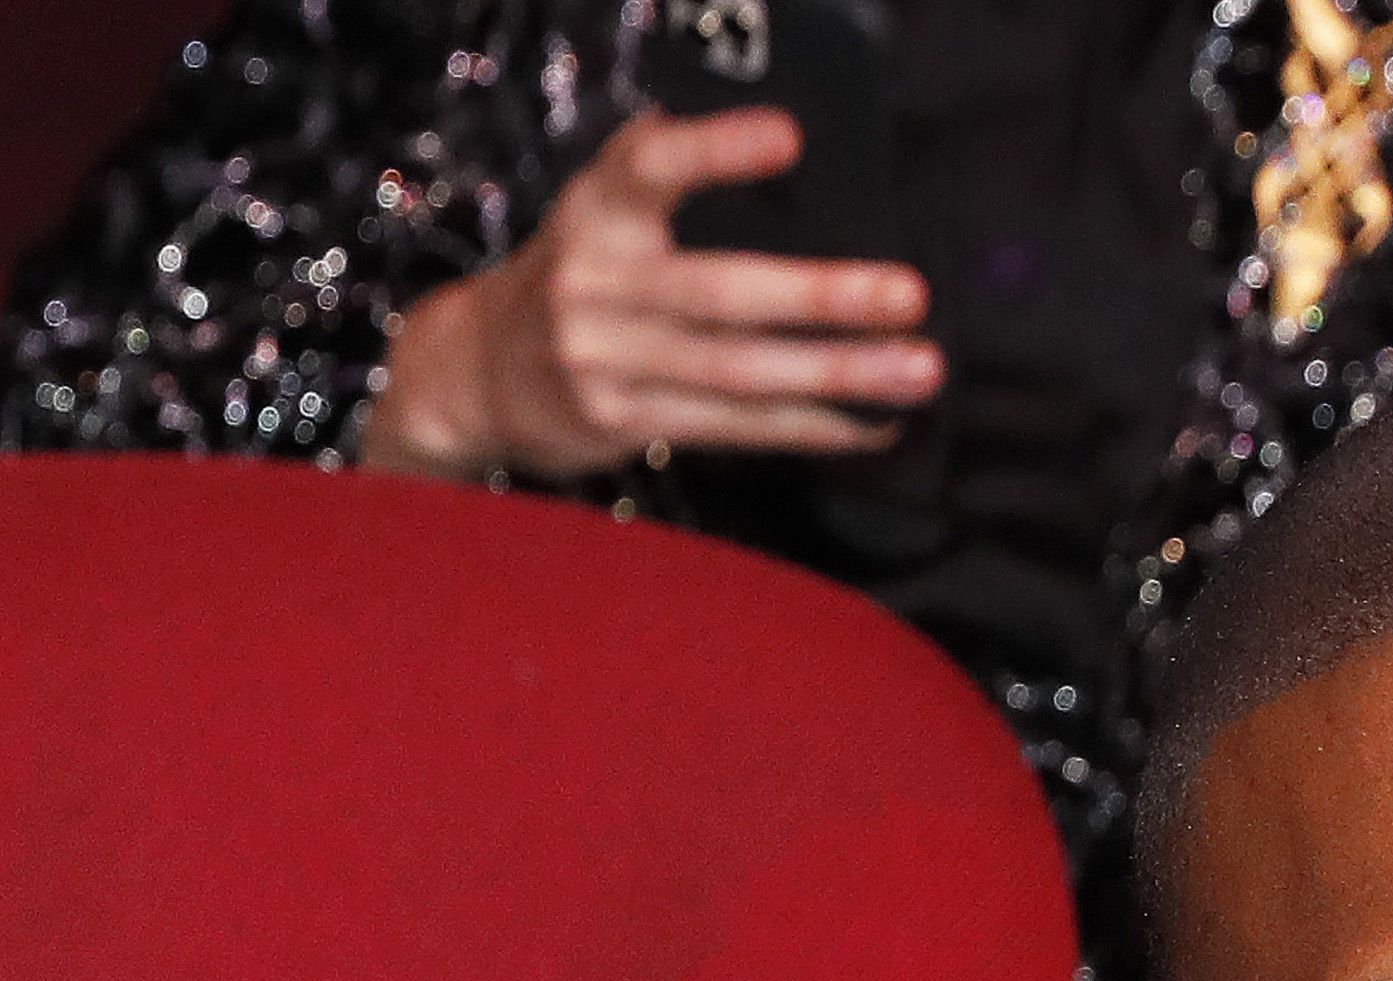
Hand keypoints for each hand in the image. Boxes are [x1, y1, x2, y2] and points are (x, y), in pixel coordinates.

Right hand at [358, 108, 939, 481]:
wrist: (476, 372)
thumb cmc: (581, 273)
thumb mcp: (605, 206)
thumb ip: (676, 171)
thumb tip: (805, 155)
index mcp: (597, 209)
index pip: (651, 165)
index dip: (716, 149)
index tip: (789, 140)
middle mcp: (590, 283)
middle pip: (716, 292)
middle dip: (819, 296)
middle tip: (907, 294)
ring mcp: (599, 361)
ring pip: (734, 371)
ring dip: (834, 373)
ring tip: (917, 370)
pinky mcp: (614, 421)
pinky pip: (727, 427)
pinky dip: (805, 426)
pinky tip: (868, 422)